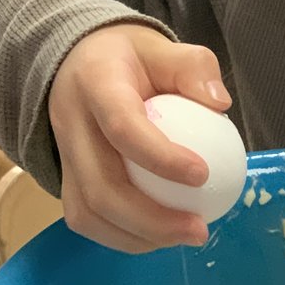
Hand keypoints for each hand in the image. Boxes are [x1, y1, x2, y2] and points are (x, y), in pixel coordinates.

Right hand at [48, 24, 231, 253]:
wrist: (77, 64)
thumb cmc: (130, 58)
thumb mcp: (162, 47)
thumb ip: (193, 68)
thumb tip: (220, 105)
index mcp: (95, 84)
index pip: (122, 127)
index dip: (160, 157)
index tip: (203, 175)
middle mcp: (70, 124)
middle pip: (100, 186)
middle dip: (151, 219)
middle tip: (199, 230)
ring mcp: (63, 156)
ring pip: (88, 212)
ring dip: (138, 236)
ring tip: (185, 237)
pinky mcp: (65, 180)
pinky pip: (88, 219)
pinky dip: (124, 236)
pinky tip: (163, 235)